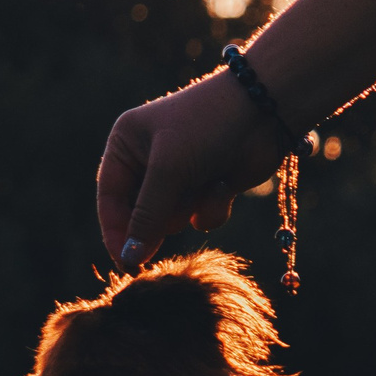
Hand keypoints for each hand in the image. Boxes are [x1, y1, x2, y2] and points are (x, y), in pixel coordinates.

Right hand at [96, 73, 291, 269]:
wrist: (265, 111)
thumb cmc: (207, 127)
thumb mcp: (169, 170)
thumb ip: (147, 217)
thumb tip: (129, 258)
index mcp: (125, 145)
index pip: (110, 200)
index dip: (116, 234)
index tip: (127, 265)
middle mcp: (147, 161)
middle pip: (139, 216)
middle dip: (161, 220)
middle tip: (177, 216)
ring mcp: (179, 176)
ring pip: (172, 222)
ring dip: (190, 210)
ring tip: (206, 182)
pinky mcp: (207, 188)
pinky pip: (200, 219)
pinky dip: (212, 208)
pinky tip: (226, 184)